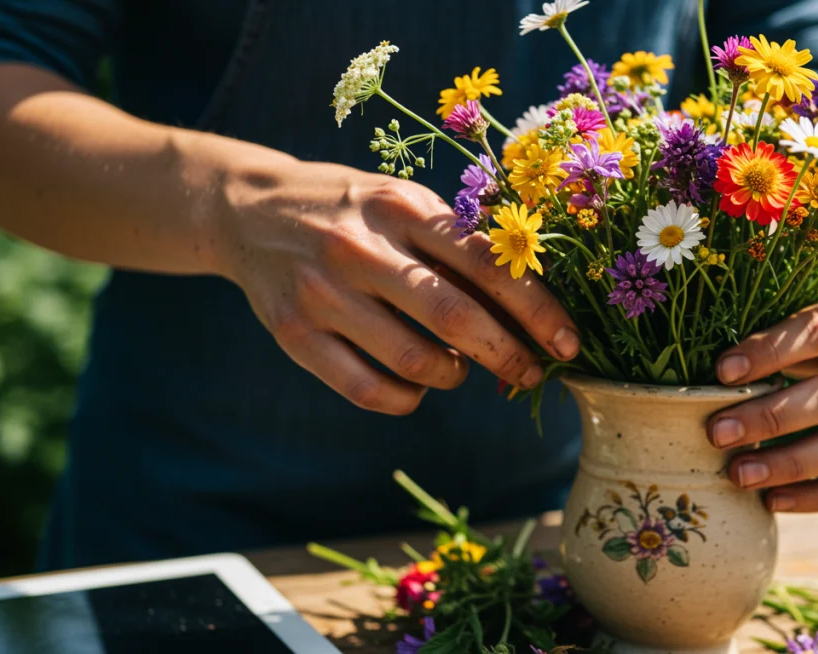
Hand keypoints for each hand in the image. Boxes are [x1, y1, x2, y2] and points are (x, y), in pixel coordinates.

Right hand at [212, 159, 578, 414]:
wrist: (249, 208)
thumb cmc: (353, 209)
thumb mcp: (403, 201)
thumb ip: (458, 243)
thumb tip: (533, 305)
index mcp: (402, 207)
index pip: (487, 263)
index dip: (537, 310)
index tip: (567, 343)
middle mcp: (361, 247)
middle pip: (456, 317)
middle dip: (508, 355)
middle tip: (531, 373)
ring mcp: (323, 293)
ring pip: (414, 361)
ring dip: (454, 375)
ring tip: (460, 367)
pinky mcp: (293, 333)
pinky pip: (367, 389)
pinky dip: (408, 399)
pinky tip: (418, 387)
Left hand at [707, 292, 817, 511]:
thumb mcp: (803, 301)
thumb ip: (769, 325)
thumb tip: (712, 367)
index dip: (770, 352)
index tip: (722, 371)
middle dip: (771, 418)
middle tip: (718, 433)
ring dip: (789, 464)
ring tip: (739, 474)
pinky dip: (815, 497)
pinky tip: (771, 500)